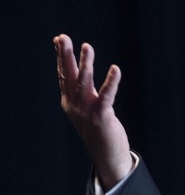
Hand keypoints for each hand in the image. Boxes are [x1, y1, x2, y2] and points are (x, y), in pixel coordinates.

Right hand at [54, 34, 132, 188]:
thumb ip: (82, 93)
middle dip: (66, 56)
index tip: (59, 39)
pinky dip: (111, 82)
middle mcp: (75, 105)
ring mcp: (87, 112)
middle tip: (63, 38)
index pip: (64, 75)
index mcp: (70, 102)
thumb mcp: (86, 110)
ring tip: (87, 47)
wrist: (107, 156)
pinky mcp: (102, 118)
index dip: (61, 57)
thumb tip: (80, 74)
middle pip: (69, 76)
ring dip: (86, 64)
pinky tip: (115, 69)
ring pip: (84, 83)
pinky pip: (106, 96)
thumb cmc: (99, 131)